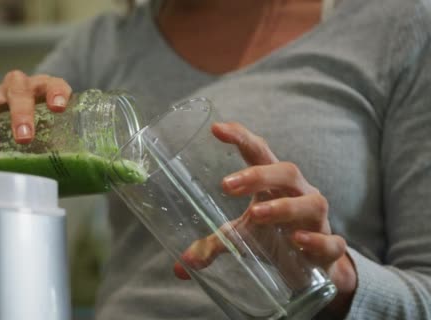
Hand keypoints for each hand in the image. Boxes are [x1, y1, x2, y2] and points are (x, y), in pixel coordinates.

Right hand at [0, 71, 71, 165]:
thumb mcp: (54, 131)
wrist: (15, 113)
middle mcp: (13, 87)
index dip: (56, 93)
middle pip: (16, 92)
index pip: (53, 84)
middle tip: (24, 138)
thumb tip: (72, 180)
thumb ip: (63, 148)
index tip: (59, 108)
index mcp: (41, 88)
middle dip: (20, 115)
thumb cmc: (38, 125)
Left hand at [173, 122, 356, 314]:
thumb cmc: (274, 237)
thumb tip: (181, 267)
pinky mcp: (330, 248)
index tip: (216, 129)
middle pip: (287, 172)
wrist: (313, 268)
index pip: (259, 152)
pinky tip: (297, 241)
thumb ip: (213, 245)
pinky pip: (331, 241)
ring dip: (283, 206)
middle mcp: (299, 194)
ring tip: (256, 213)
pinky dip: (316, 240)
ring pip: (311, 202)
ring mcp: (317, 220)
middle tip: (226, 185)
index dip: (241, 137)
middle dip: (259, 175)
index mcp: (274, 184)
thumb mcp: (242, 236)